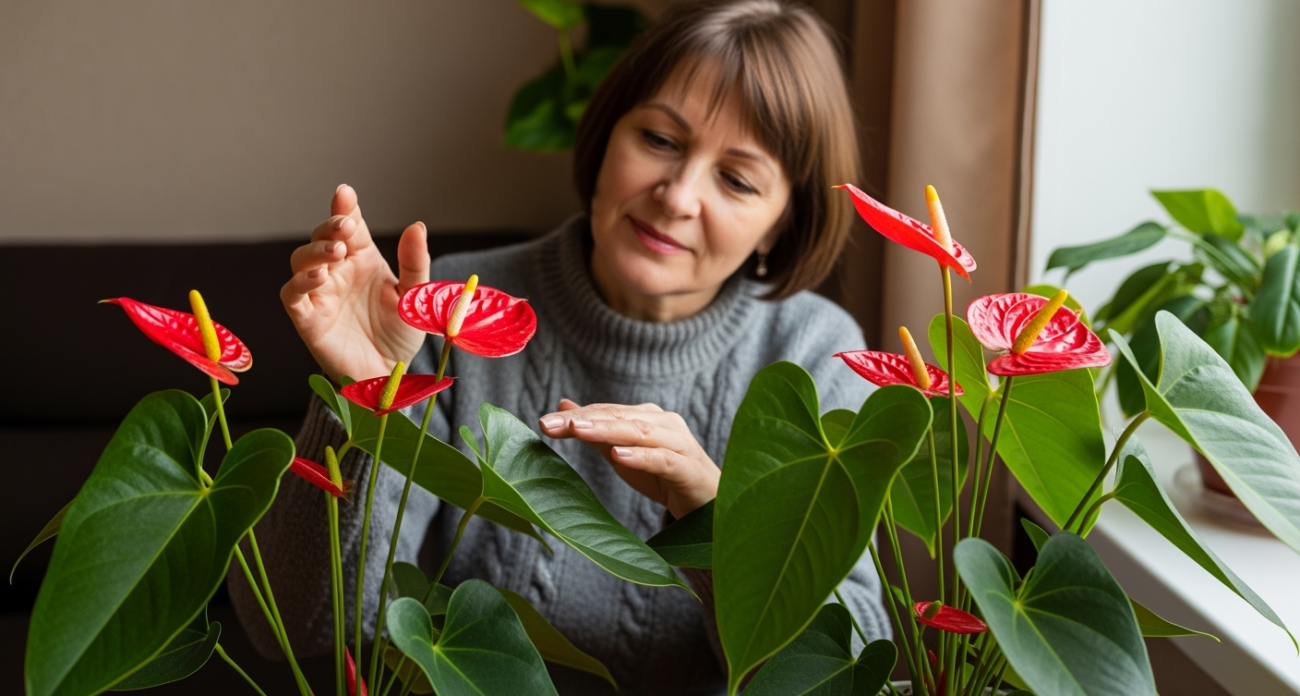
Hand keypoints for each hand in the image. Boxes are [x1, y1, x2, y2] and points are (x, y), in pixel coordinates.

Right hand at [281, 185, 429, 382]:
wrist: (393, 375)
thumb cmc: (401, 333)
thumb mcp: (415, 296)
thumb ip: (415, 263)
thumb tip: (417, 226)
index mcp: (362, 259)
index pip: (349, 225)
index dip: (344, 208)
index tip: (345, 193)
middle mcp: (338, 272)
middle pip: (321, 238)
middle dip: (329, 227)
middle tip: (346, 227)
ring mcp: (320, 294)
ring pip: (301, 261)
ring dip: (314, 252)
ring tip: (335, 252)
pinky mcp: (308, 319)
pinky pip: (292, 296)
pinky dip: (300, 283)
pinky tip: (318, 277)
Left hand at [538, 399, 718, 519]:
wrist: (708, 506)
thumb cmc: (664, 477)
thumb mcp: (623, 454)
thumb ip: (595, 431)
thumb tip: (562, 407)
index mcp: (647, 417)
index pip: (606, 411)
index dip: (575, 415)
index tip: (544, 422)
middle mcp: (664, 423)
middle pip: (619, 416)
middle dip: (583, 419)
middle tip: (550, 424)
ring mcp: (679, 443)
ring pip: (639, 432)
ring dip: (607, 430)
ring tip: (578, 431)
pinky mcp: (688, 468)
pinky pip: (663, 459)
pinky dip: (641, 456)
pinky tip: (619, 455)